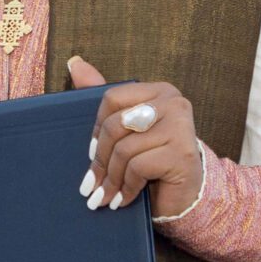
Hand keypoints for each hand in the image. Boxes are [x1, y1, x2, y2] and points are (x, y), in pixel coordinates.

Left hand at [67, 53, 203, 220]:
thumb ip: (106, 100)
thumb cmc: (153, 161)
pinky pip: (138, 167)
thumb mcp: (127, 130)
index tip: (90, 154)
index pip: (112, 99)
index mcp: (159, 91)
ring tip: (105, 196)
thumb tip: (74, 62)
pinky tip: (124, 199)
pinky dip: (127, 187)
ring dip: (111, 179)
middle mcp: (174, 103)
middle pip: (116, 125)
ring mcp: (181, 127)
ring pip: (124, 150)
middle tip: (90, 185)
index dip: (96, 129)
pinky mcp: (182, 153)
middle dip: (99, 160)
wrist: (186, 197)